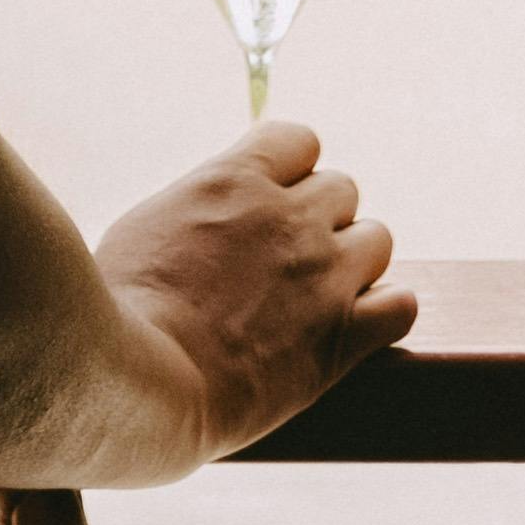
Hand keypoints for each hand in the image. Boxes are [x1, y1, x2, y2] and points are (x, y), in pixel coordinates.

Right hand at [96, 119, 411, 455]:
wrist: (147, 384)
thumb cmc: (121, 311)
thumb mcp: (144, 228)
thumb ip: (193, 208)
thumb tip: (206, 214)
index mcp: (234, 180)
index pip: (298, 140)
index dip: (287, 171)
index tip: (267, 202)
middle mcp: (289, 217)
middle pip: (341, 189)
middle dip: (317, 218)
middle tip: (283, 260)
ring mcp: (323, 274)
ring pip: (377, 239)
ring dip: (352, 261)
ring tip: (317, 296)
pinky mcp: (344, 336)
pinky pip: (403, 306)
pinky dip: (384, 312)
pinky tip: (353, 329)